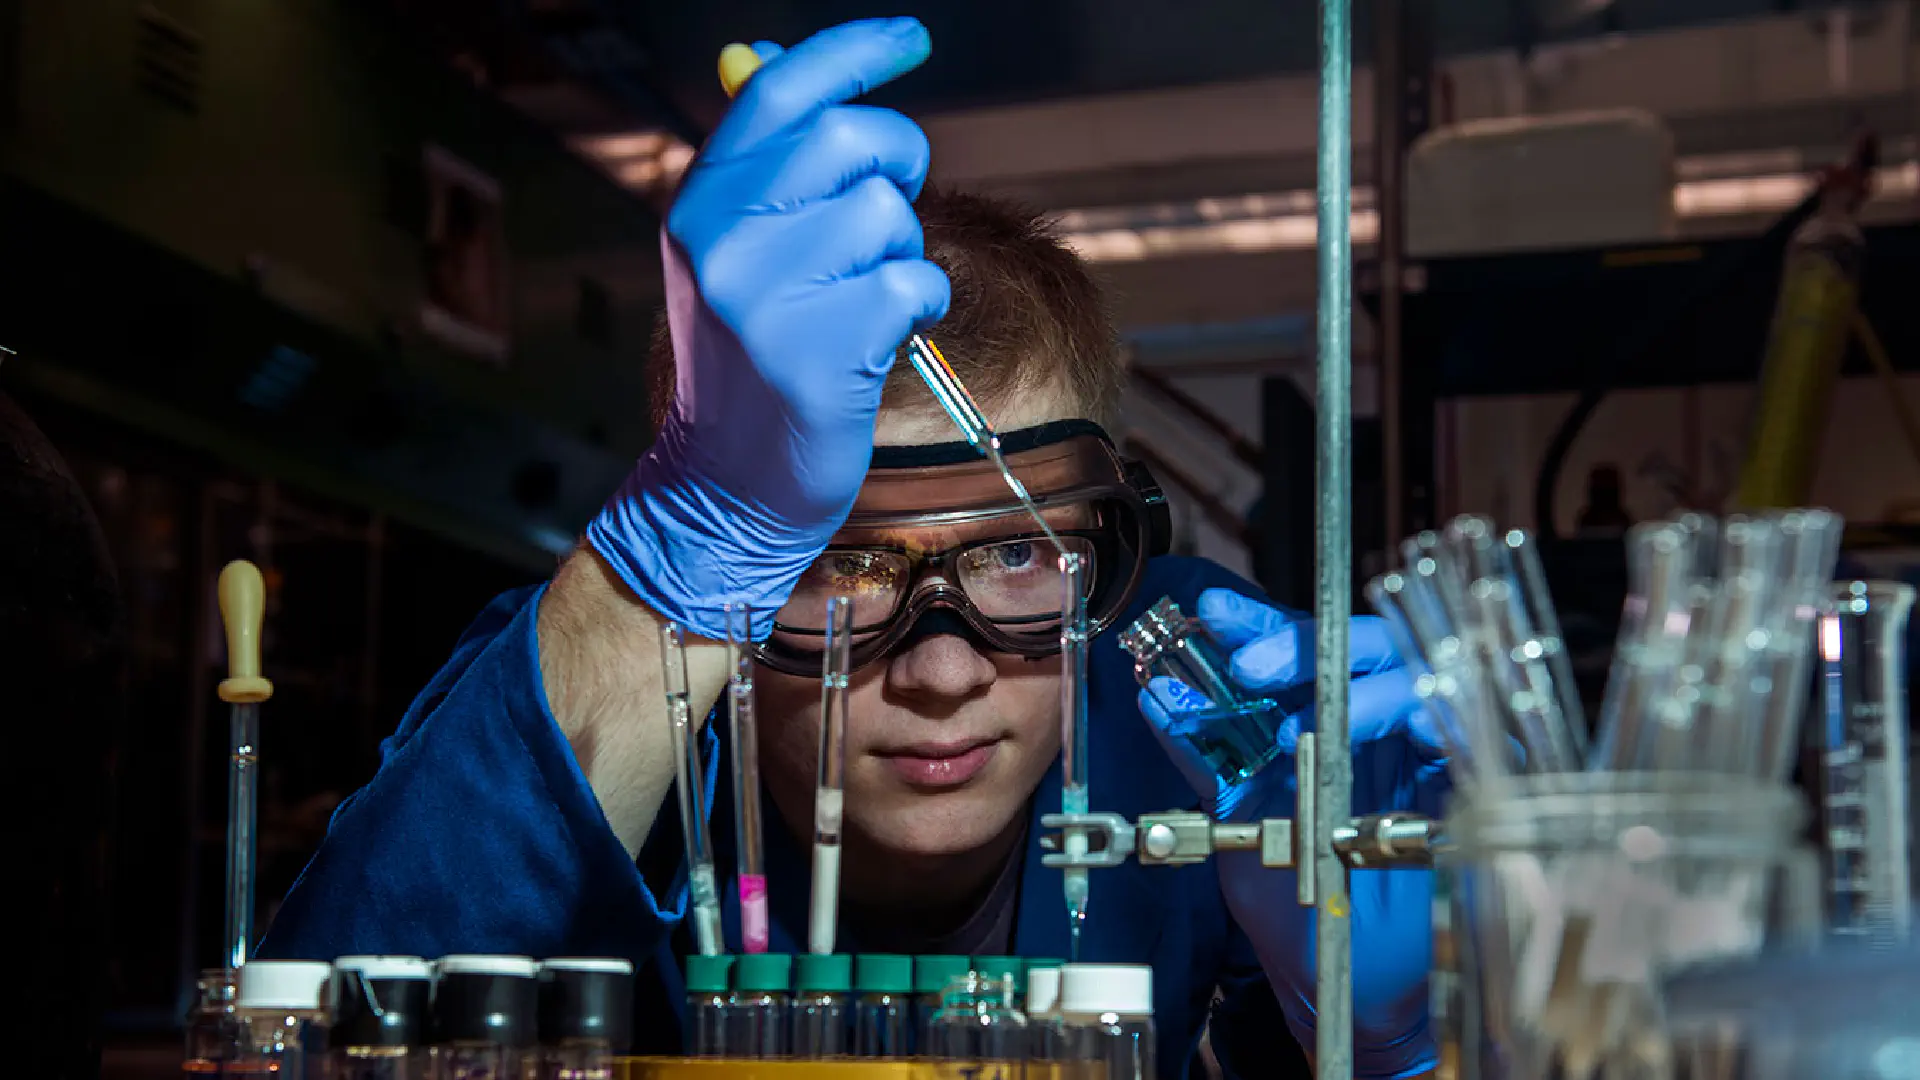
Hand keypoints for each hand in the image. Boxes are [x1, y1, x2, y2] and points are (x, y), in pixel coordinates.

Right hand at [587, 19, 950, 638]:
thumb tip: (766, 54)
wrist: (728, 481)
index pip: (781, 90)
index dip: (854, 51)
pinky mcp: (816, 353)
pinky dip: (920, 306)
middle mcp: (721, 239)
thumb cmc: (751, 357)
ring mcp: (764, 298)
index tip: (909, 36)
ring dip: (905, 254)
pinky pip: (914, 284)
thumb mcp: (731, 252)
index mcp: (699, 201)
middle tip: (888, 218)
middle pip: (853, 139)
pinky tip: (884, 336)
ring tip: (866, 299)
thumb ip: (763, 166)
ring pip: (890, 216)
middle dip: (898, 166)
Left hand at [1137, 589, 1449, 1079]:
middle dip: (1303, 645)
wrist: (1339, 985)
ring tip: (1297, 725)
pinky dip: (1424, 717)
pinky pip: (1462, 729)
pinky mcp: (1467, 783)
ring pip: (1415, 672)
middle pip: (1361, 644)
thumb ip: (1206, 757)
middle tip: (1247, 668)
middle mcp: (1377, 724)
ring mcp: (1424, 750)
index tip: (1213, 618)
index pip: (1302, 648)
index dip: (1261, 624)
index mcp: (1323, 719)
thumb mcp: (1237, 822)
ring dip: (1355, 686)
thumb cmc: (1292, 903)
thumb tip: (1158, 696)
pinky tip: (1383, 729)